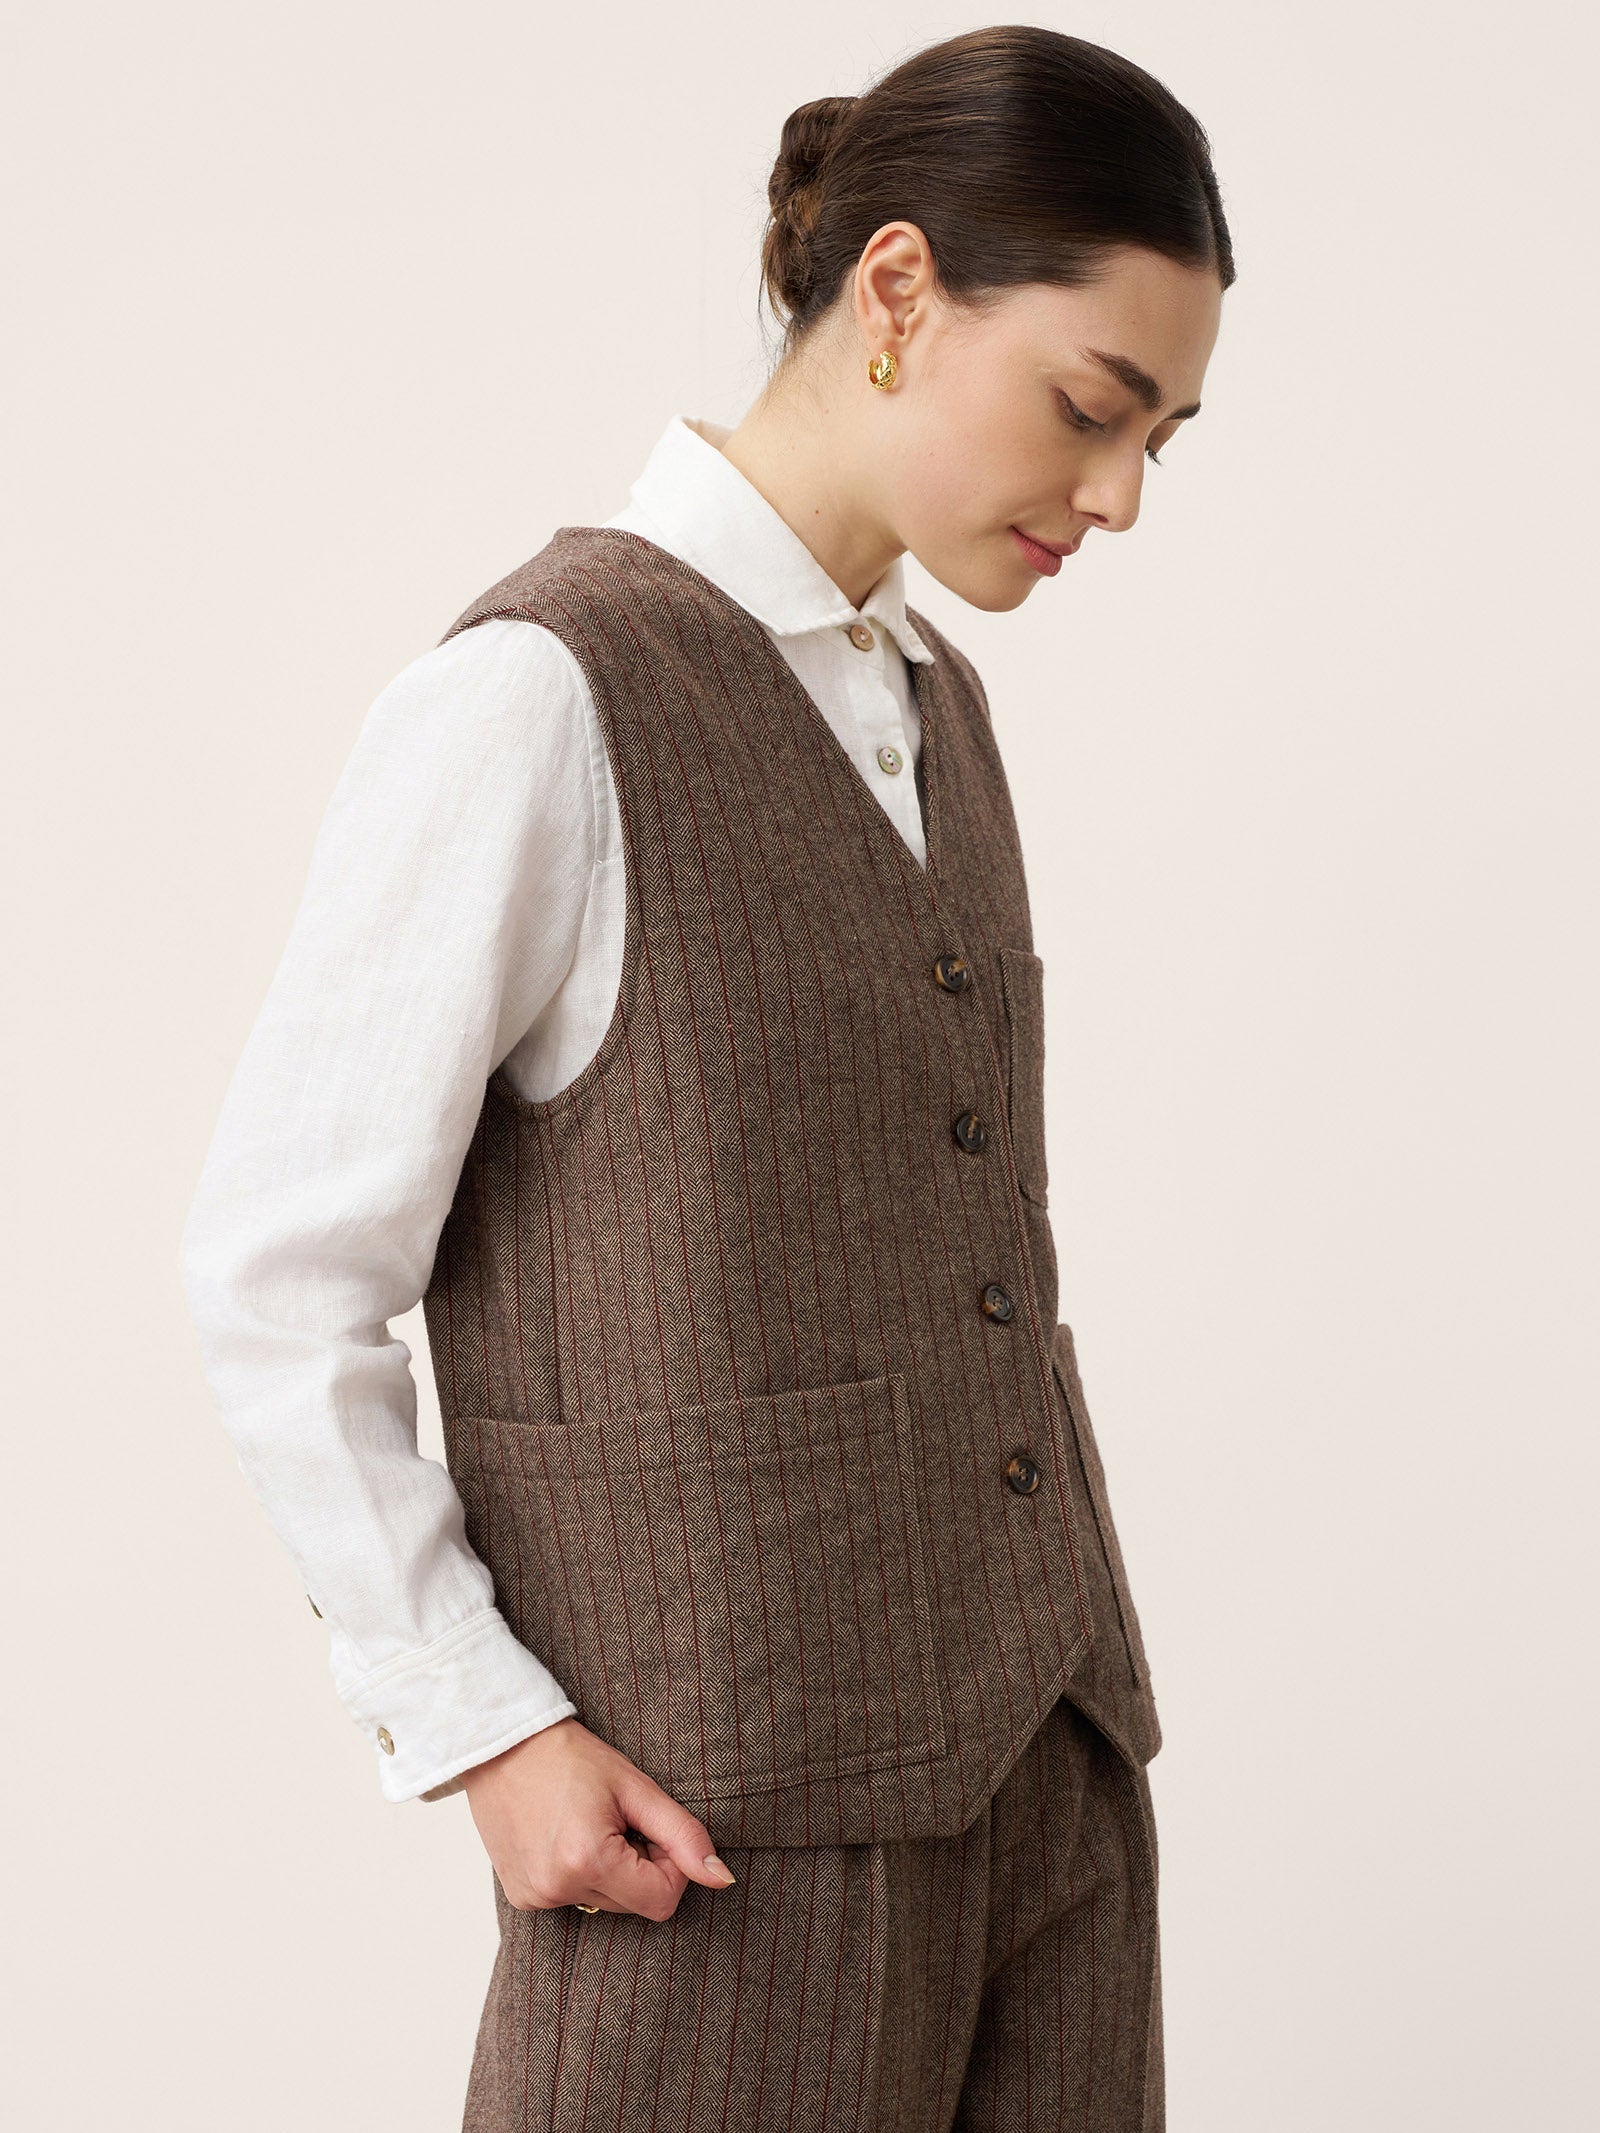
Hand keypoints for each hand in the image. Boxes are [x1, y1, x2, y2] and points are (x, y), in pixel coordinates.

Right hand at [459, 1715, 736, 1920]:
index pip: (663, 1899)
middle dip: (638, 1866)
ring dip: (609, 1871)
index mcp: (590, 1863)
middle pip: (633, 1904)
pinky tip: (563, 1835)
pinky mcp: (521, 1898)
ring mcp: (534, 1898)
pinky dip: (579, 1874)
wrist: (503, 1745)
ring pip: (604, 1903)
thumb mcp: (636, 1788)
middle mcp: (557, 1890)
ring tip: (586, 1824)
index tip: (648, 1827)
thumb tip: (723, 1879)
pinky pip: (572, 1899)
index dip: (668, 1864)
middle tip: (616, 1820)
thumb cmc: (571, 1758)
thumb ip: (684, 1836)